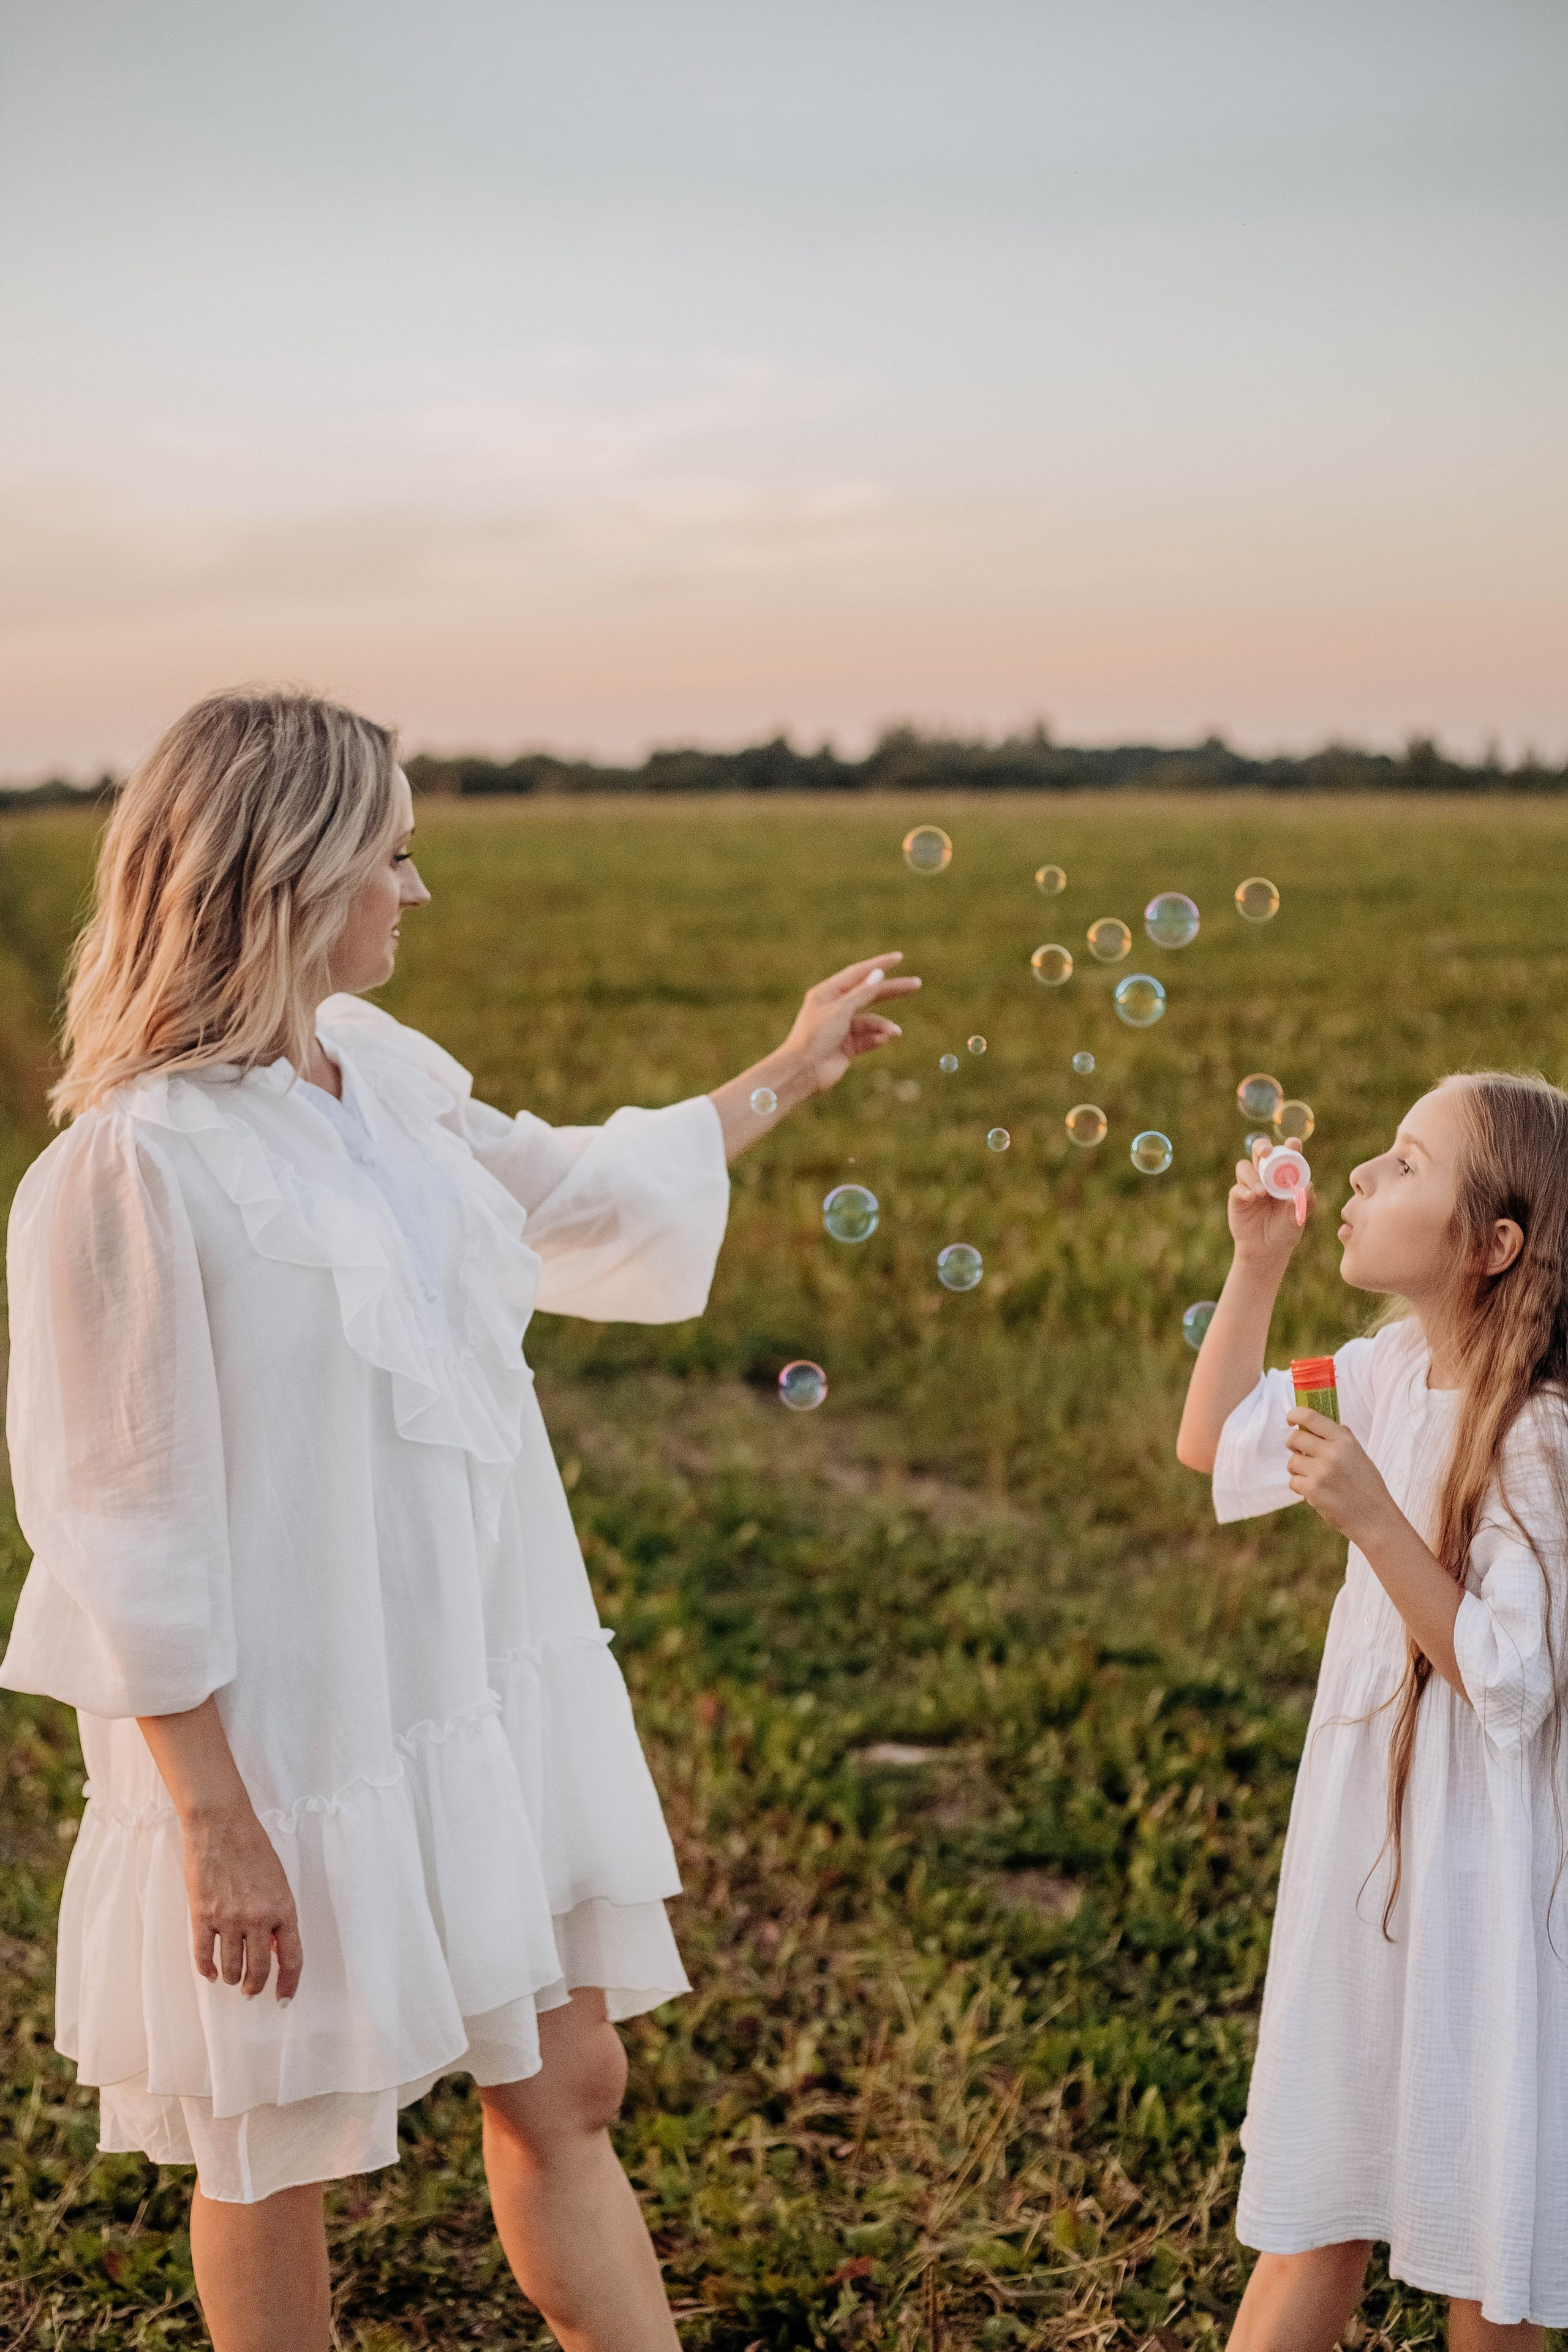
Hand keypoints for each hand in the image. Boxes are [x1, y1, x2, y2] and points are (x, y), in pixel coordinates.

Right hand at [180, 1799, 302, 2002]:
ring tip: (233, 1978)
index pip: (292, 1959)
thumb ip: (278, 1916)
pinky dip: (207, 1969)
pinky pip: (203, 1955)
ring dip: (233, 1978)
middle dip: (255, 1986)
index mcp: (283, 1909)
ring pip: (231, 1967)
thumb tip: (274, 1949)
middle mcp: (258, 1919)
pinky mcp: (202, 1915)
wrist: (222, 1825)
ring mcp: (228, 1919)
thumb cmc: (253, 1848)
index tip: (284, 1998)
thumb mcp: (278, 1882)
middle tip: (251, 1992)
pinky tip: (211, 1973)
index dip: (288, 1984)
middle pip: (259, 1969)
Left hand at [781, 953, 921, 1094]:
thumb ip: (862, 993)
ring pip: (870, 1021)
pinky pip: (867, 1039)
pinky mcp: (846, 1046)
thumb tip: (879, 974)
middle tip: (915, 984)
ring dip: (883, 1025)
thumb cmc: (815, 1036)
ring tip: (895, 1032)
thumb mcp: (841, 1010)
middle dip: (892, 991)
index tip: (899, 957)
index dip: (879, 965)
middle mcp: (835, 1007)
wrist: (803, 1071)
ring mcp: (841, 1027)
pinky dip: (876, 1039)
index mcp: (828, 993)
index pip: (858, 974)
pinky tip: (883, 1040)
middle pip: (869, 994)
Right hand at [1229, 1140, 1313, 1268]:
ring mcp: (1250, 1185)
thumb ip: (1304, 1202)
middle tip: (1266, 1152)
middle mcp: (1266, 1176)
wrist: (1267, 1250)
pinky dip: (1244, 1189)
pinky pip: (1237, 1187)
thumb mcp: (1299, 1218)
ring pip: (1245, 1166)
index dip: (1290, 1146)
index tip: (1293, 1145)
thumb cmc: (1285, 1231)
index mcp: (1285, 1176)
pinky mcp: (1238, 1197)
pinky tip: (1252, 1198)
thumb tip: (1308, 1184)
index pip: (1287, 1154)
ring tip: (1262, 1193)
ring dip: (1253, 1175)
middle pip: (1261, 1152)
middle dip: (1263, 1147)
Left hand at [1285, 1407, 1393, 1542]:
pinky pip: (1293, 1481)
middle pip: (1294, 1438)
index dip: (1295, 1415)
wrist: (1375, 1519)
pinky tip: (1317, 1493)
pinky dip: (1301, 1488)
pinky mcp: (1313, 1490)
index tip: (1291, 1420)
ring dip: (1298, 1470)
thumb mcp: (1359, 1455)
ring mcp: (1321, 1471)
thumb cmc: (1367, 1487)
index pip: (1310, 1417)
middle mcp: (1332, 1452)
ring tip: (1316, 1479)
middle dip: (1293, 1445)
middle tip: (1300, 1453)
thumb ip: (1339, 1439)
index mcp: (1345, 1440)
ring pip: (1292, 1462)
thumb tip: (1316, 1424)